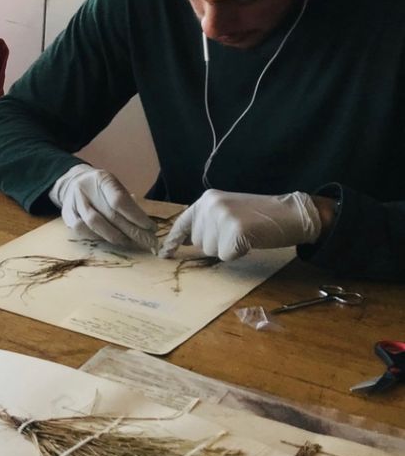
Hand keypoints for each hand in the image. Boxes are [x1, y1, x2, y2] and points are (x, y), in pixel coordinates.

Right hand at [49, 164, 157, 251]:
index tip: (151, 228)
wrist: (74, 183)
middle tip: (148, 242)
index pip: (120, 200)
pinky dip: (98, 237)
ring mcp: (74, 202)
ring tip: (131, 243)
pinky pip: (82, 230)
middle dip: (132, 231)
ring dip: (116, 237)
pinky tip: (110, 240)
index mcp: (102, 178)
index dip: (136, 216)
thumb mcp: (115, 187)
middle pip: (110, 215)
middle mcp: (85, 189)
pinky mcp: (66, 215)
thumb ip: (128, 202)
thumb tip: (146, 226)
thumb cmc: (101, 189)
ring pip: (95, 224)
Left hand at [160, 189, 321, 260]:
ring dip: (227, 249)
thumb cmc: (260, 216)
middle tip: (238, 231)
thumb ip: (206, 222)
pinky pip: (226, 256)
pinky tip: (251, 240)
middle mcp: (211, 205)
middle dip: (216, 244)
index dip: (174, 240)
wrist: (291, 212)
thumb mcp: (228, 211)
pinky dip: (239, 253)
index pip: (184, 222)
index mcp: (207, 199)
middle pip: (198, 242)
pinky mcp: (235, 231)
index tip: (164, 253)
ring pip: (211, 251)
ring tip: (245, 234)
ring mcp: (222, 217)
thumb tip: (182, 242)